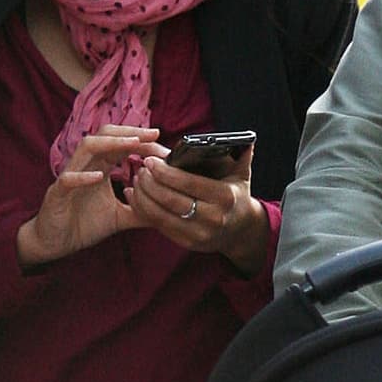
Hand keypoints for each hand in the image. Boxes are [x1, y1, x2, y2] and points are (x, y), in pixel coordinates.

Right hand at [16, 126, 162, 268]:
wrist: (55, 243)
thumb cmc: (84, 225)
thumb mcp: (120, 218)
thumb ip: (141, 211)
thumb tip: (167, 211)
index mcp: (99, 168)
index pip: (121, 145)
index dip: (141, 141)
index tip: (162, 142)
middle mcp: (85, 166)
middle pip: (105, 136)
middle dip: (130, 133)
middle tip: (153, 134)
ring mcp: (70, 176)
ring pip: (86, 148)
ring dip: (110, 143)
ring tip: (132, 144)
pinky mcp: (57, 193)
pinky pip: (68, 179)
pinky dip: (83, 176)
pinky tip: (99, 177)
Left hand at [127, 143, 269, 274]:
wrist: (241, 231)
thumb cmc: (236, 196)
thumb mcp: (242, 175)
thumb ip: (242, 155)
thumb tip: (246, 139)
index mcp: (225, 197)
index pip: (188, 183)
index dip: (165, 172)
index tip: (150, 160)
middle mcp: (213, 218)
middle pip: (170, 199)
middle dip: (150, 183)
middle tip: (140, 169)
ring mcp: (199, 234)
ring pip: (160, 215)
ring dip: (143, 197)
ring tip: (136, 180)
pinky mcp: (187, 243)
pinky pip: (159, 226)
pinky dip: (143, 210)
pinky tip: (135, 196)